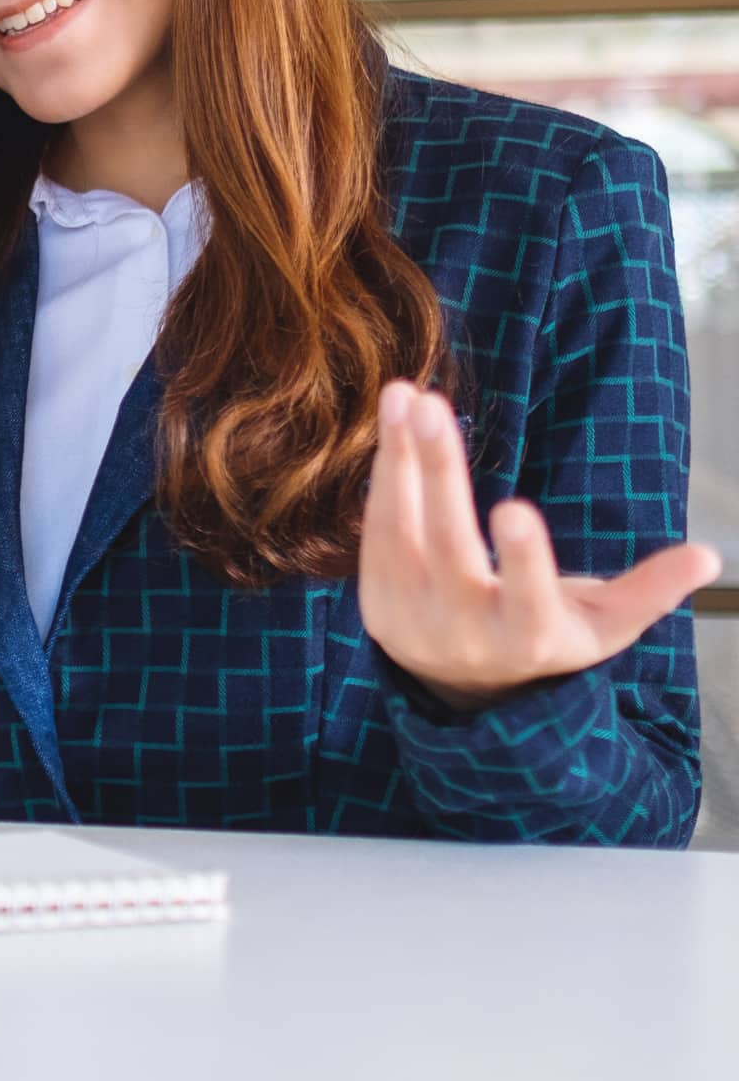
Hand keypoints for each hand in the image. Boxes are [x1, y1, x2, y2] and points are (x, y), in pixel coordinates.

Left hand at [357, 380, 723, 712]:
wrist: (463, 686)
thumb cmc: (546, 636)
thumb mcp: (603, 625)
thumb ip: (648, 589)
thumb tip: (708, 556)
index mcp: (528, 637)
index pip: (528, 598)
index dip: (523, 559)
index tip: (515, 509)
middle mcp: (461, 628)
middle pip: (448, 548)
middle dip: (441, 477)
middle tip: (435, 411)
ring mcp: (410, 613)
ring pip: (401, 529)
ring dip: (403, 458)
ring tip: (408, 394)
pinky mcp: (375, 594)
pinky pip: (377, 525)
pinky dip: (388, 470)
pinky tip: (395, 416)